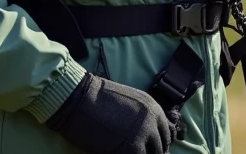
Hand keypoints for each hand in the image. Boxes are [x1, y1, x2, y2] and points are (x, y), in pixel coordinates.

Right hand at [46, 73, 172, 153]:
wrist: (79, 99)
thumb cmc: (96, 99)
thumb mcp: (128, 102)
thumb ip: (141, 116)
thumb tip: (146, 135)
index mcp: (153, 109)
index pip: (166, 134)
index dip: (157, 144)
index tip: (148, 150)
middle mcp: (153, 122)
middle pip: (160, 148)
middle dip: (151, 153)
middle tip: (135, 152)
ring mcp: (143, 136)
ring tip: (126, 152)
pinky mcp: (131, 149)